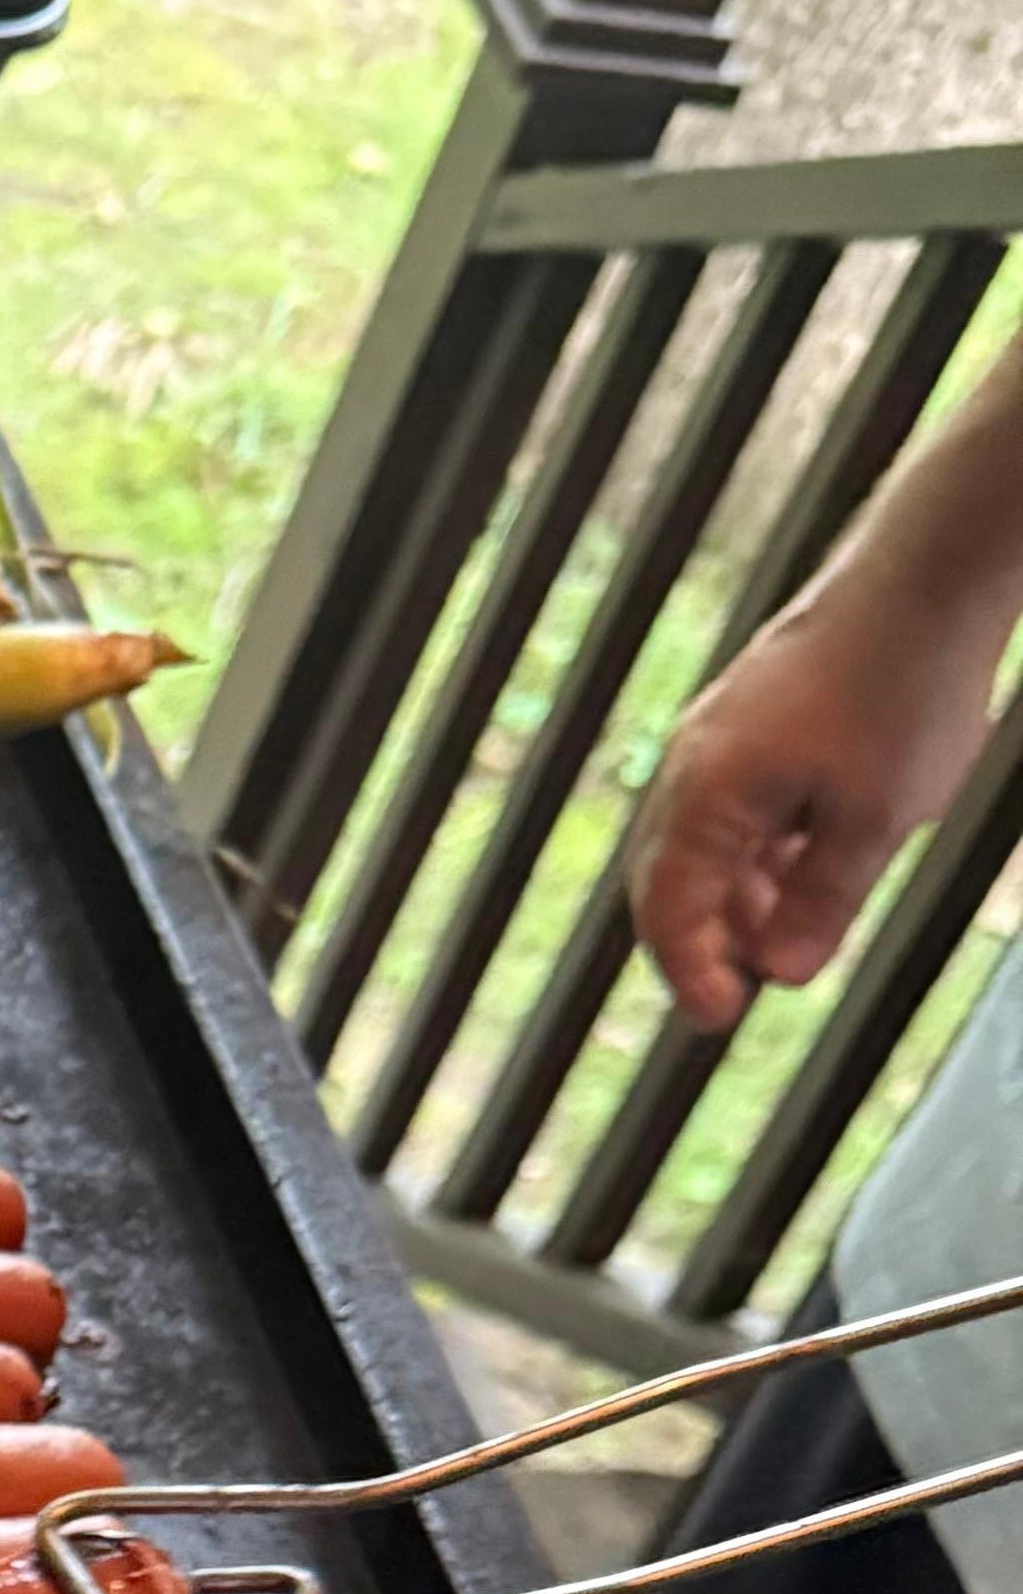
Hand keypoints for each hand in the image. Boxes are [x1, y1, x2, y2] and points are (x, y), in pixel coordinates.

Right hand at [628, 577, 1005, 1035]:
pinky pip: (734, 807)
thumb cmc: (900, 690)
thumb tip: (783, 971)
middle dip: (704, 942)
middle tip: (743, 992)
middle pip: (669, 882)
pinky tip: (806, 868)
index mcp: (705, 795)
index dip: (691, 974)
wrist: (926, 575)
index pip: (668, 913)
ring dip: (738, 899)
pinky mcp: (751, 722)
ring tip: (793, 935)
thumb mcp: (877, 820)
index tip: (722, 1018)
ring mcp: (719, 739)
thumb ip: (823, 903)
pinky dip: (759, 852)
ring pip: (705, 845)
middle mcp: (693, 766)